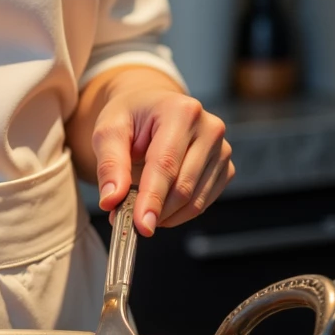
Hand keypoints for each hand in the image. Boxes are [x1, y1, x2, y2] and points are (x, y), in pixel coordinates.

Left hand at [87, 73, 233, 234]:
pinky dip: (178, 213)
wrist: (151, 107)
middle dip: (155, 210)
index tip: (142, 226)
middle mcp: (209, 128)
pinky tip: (159, 206)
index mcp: (181, 110)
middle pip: (183, 186)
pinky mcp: (225, 168)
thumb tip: (111, 200)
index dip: (153, 198)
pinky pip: (202, 203)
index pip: (166, 163)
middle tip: (126, 220)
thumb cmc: (131, 117)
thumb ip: (110, 164)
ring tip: (139, 209)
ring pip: (195, 201)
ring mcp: (221, 149)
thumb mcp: (109, 130)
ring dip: (165, 215)